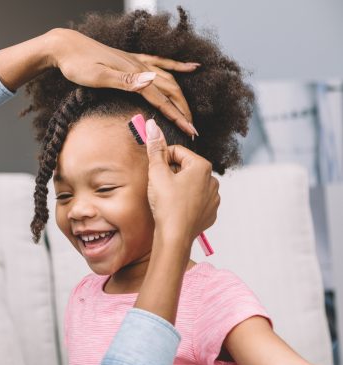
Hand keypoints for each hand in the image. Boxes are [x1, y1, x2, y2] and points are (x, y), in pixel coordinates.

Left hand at [46, 28, 199, 136]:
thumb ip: (125, 81)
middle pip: (170, 91)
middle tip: (192, 129)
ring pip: (168, 79)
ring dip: (181, 97)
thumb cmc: (77, 64)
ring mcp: (137, 62)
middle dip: (183, 111)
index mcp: (134, 74)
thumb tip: (151, 82)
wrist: (66, 47)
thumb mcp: (98, 76)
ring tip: (190, 112)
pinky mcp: (131, 60)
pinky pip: (160, 63)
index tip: (190, 132)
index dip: (177, 117)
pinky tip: (190, 67)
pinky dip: (177, 66)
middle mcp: (140, 67)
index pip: (162, 100)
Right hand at [144, 119, 218, 243]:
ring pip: (191, 184)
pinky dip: (186, 202)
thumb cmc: (166, 204)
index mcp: (202, 166)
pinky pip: (197, 200)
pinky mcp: (211, 212)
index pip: (177, 152)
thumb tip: (152, 125)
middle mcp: (212, 180)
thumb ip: (156, 148)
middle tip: (160, 187)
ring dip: (179, 187)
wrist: (175, 236)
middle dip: (171, 174)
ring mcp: (214, 197)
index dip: (162, 160)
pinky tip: (176, 209)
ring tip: (168, 200)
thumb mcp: (157, 173)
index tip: (155, 171)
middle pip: (185, 168)